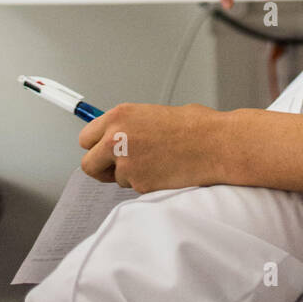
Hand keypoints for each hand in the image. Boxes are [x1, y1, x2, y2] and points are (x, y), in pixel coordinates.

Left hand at [78, 102, 226, 191]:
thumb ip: (128, 126)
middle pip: (88, 164)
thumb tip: (114, 136)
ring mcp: (127, 163)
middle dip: (102, 168)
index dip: (96, 146)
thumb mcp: (152, 114)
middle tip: (119, 166)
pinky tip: (165, 170)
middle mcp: (116, 138)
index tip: (102, 150)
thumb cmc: (194, 126)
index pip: (86, 138)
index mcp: (119, 116)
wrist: (216, 144)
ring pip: (115, 179)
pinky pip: (135, 188)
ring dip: (130, 174)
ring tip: (157, 162)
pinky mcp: (140, 184)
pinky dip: (147, 183)